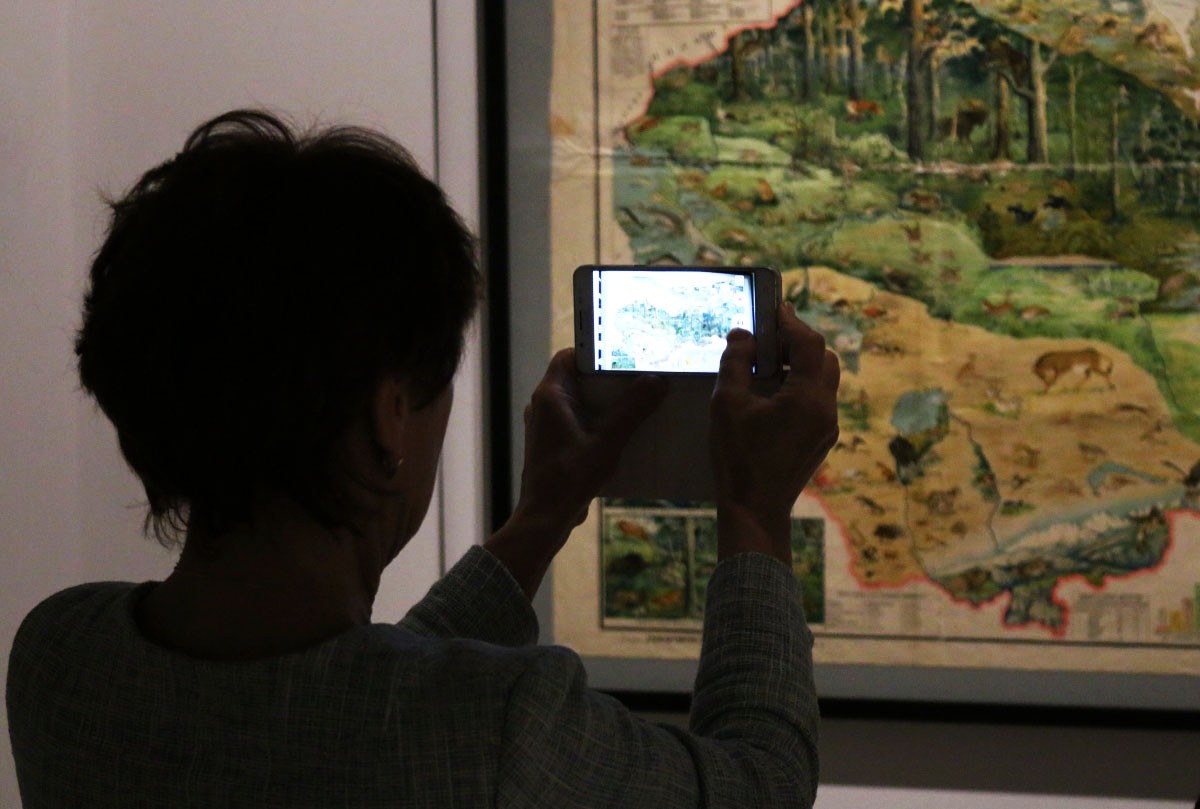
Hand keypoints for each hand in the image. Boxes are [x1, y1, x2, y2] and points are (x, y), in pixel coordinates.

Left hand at [485, 349, 666, 598]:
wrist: (545, 518)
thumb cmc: (570, 478)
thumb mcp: (608, 442)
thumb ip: (632, 410)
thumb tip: (657, 380)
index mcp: (551, 396)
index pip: (569, 357)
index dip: (595, 352)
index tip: (624, 353)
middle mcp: (545, 406)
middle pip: (579, 379)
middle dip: (610, 379)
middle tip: (642, 376)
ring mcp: (548, 426)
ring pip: (581, 402)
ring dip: (608, 403)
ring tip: (640, 400)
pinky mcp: (555, 444)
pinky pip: (580, 422)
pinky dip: (601, 422)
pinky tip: (627, 431)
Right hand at [710, 304, 839, 563]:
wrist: (755, 510)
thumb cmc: (737, 457)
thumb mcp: (727, 405)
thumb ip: (735, 363)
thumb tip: (742, 335)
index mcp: (807, 397)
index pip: (809, 344)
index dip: (791, 322)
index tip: (774, 309)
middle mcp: (826, 409)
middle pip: (825, 358)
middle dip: (801, 341)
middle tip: (772, 335)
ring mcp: (828, 426)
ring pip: (825, 380)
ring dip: (802, 364)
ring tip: (770, 362)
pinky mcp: (821, 440)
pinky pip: (818, 400)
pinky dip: (802, 386)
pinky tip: (774, 392)